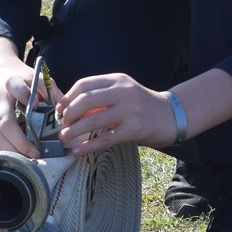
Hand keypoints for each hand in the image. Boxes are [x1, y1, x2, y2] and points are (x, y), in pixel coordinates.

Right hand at [0, 38, 55, 158]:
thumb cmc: (18, 77)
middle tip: (36, 153)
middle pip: (5, 122)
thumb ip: (51, 91)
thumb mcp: (34, 77)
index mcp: (12, 84)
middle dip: (20, 141)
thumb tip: (65, 112)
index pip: (18, 89)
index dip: (26, 97)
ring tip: (23, 161)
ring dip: (7, 148)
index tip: (37, 106)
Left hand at [55, 73, 177, 154]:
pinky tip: (77, 152)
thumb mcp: (123, 92)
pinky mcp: (134, 130)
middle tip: (62, 125)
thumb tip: (71, 111)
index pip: (84, 84)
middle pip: (85, 100)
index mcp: (117, 79)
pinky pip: (104, 139)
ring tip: (64, 138)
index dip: (67, 98)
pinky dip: (87, 147)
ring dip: (73, 131)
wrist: (171, 115)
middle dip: (68, 114)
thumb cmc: (142, 105)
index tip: (59, 110)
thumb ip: (101, 97)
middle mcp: (123, 92)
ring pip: (92, 120)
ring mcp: (129, 111)